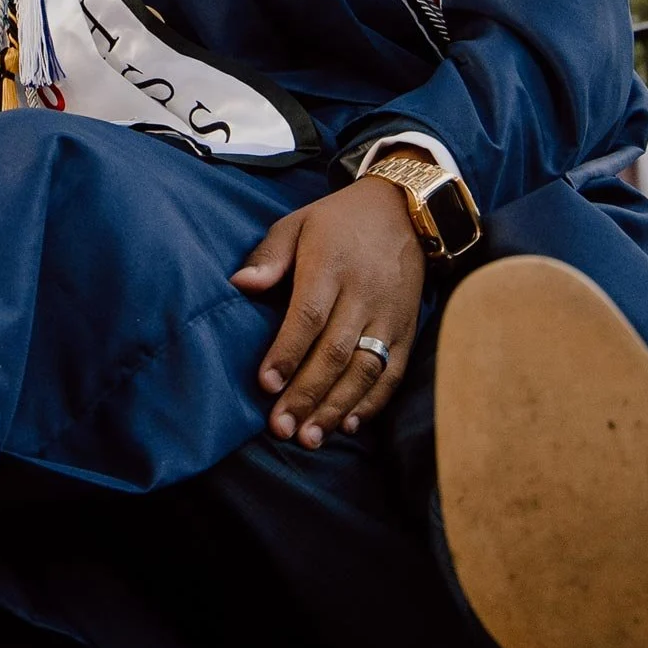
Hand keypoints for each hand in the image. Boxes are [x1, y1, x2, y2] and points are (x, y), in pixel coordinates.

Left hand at [231, 178, 425, 445]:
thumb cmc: (337, 222)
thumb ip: (269, 256)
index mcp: (331, 265)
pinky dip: (373, 402)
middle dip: (307, 394)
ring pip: (365, 369)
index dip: (288, 353)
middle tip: (281, 428)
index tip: (266, 385)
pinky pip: (394, 372)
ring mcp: (390, 314)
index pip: (308, 315)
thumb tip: (240, 285)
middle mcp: (364, 293)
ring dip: (337, 407)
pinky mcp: (408, 329)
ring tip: (310, 437)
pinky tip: (348, 425)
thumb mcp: (297, 223)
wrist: (404, 210)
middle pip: (335, 351)